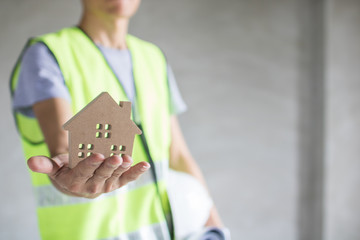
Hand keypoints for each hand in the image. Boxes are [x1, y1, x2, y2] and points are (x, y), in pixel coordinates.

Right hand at [27, 153, 149, 197]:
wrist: (77, 181)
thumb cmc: (65, 169)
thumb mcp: (54, 167)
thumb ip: (45, 165)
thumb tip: (31, 162)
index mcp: (75, 181)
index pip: (83, 172)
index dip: (90, 164)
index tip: (97, 155)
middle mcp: (92, 186)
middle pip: (102, 174)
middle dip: (109, 166)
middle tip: (116, 157)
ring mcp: (106, 185)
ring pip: (116, 176)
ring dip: (124, 168)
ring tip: (129, 159)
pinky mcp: (116, 183)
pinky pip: (127, 179)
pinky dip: (136, 172)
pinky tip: (144, 165)